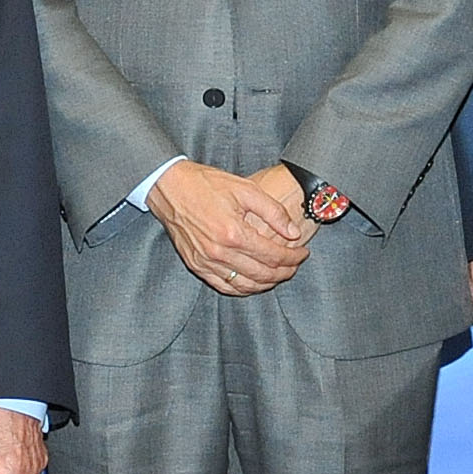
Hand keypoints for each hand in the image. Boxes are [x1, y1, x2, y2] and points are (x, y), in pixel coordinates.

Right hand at [145, 160, 309, 294]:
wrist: (169, 187)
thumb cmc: (206, 184)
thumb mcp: (245, 188)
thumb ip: (273, 211)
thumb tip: (293, 233)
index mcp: (234, 233)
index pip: (274, 255)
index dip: (294, 257)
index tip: (303, 252)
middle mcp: (220, 252)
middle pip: (263, 274)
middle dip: (285, 272)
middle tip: (295, 264)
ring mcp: (206, 262)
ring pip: (245, 285)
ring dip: (267, 284)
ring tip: (279, 274)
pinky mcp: (196, 265)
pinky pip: (224, 287)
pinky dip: (243, 289)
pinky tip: (254, 282)